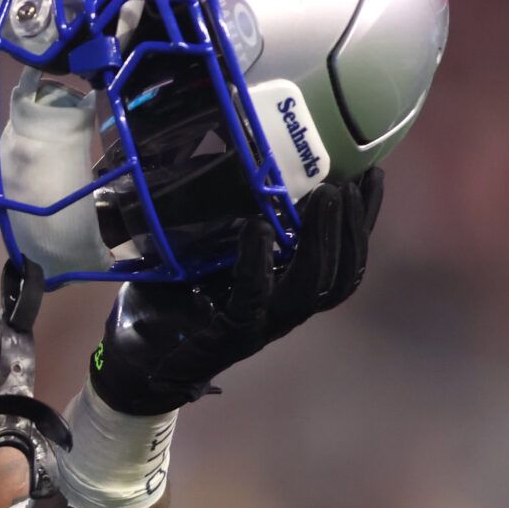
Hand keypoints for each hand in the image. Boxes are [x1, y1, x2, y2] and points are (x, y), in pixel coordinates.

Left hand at [89, 169, 384, 414]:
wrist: (136, 359)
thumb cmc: (170, 299)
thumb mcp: (202, 248)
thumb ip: (221, 212)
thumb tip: (227, 148)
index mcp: (286, 288)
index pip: (343, 256)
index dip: (363, 219)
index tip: (372, 174)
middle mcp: (283, 308)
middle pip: (341, 273)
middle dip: (352, 226)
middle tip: (350, 183)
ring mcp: (260, 324)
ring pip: (312, 288)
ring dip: (322, 240)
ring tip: (324, 196)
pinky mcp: (229, 334)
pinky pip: (253, 296)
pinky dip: (257, 260)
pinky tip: (257, 227)